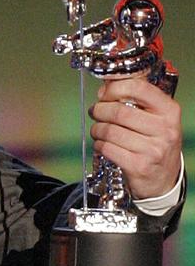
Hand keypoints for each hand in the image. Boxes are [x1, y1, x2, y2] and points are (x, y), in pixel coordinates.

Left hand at [89, 76, 181, 198]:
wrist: (164, 178)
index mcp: (169, 111)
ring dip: (97, 129)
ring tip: (97, 130)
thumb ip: (138, 102)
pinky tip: (102, 144)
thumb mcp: (157, 119)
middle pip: (119, 111)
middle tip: (95, 111)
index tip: (104, 93)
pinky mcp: (138, 166)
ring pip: (110, 131)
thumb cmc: (156, 144)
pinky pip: (108, 149)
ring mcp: (152, 149)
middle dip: (100, 110)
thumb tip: (106, 86)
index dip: (115, 88)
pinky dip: (99, 145)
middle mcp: (164, 129)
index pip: (139, 88)